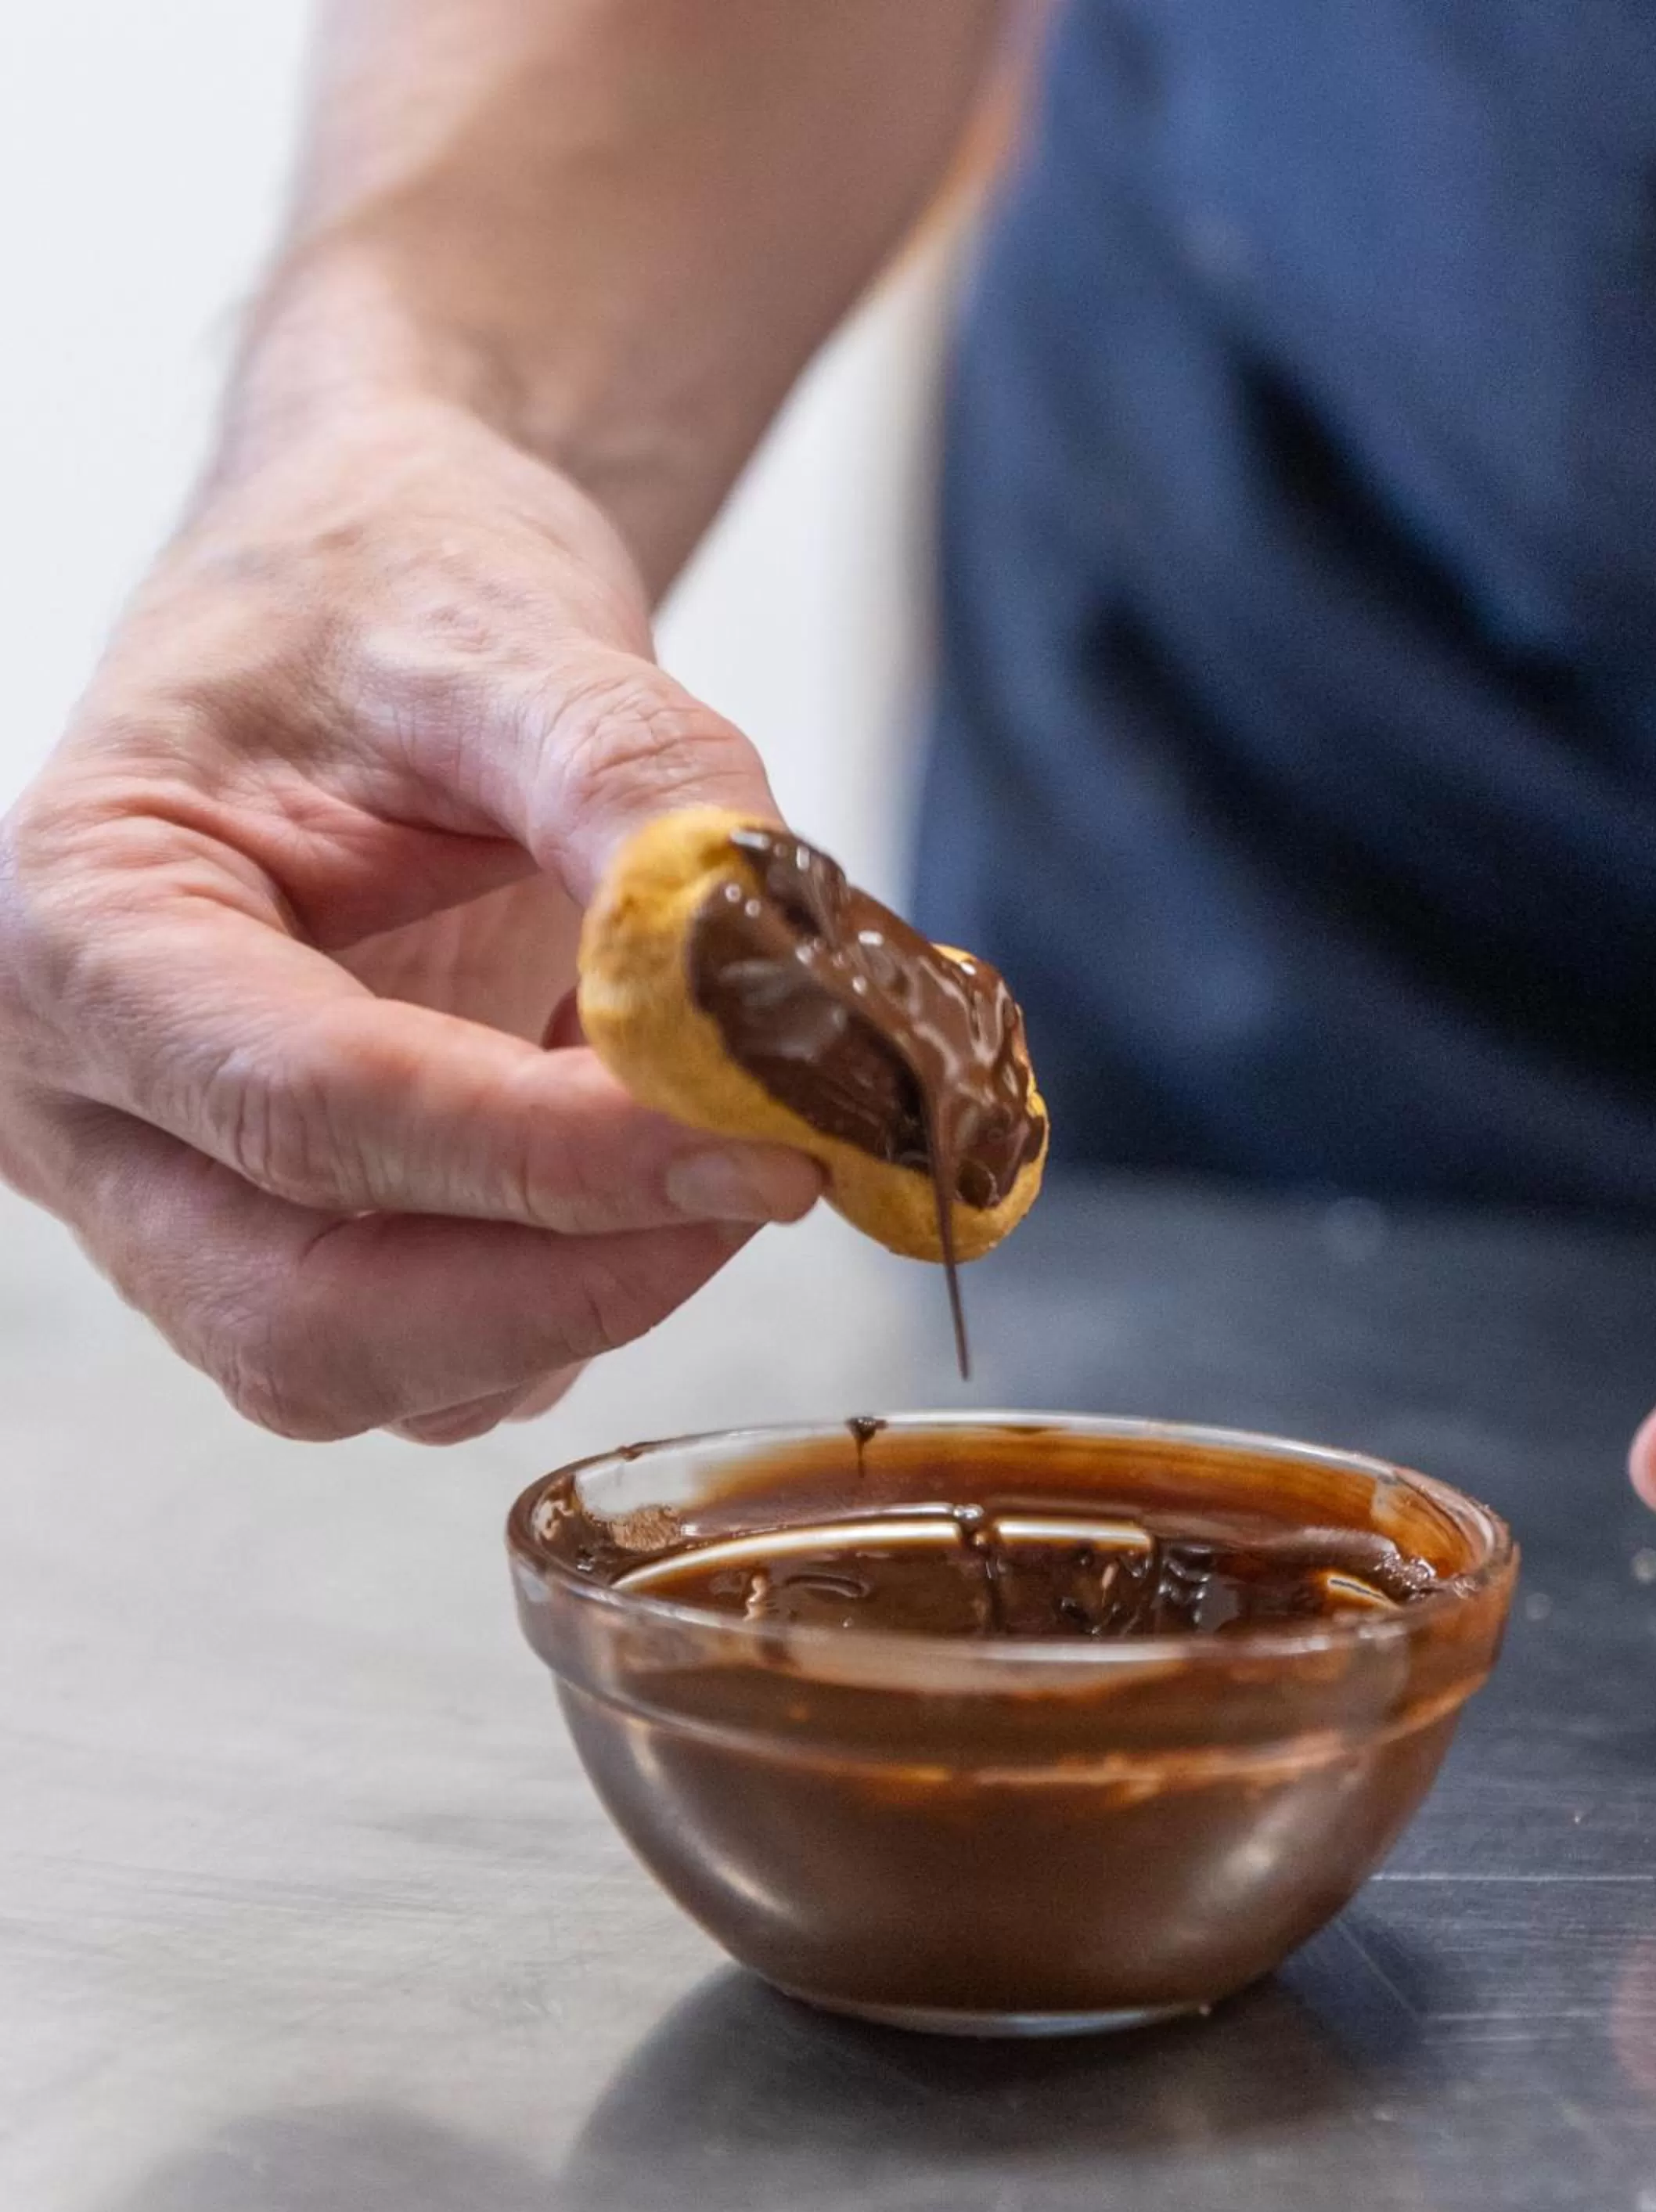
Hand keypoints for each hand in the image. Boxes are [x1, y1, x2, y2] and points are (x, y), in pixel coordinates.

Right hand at [0, 399, 819, 1442]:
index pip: (309, 1108)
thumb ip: (634, 788)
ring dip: (583, 1292)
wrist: (359, 602)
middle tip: (772, 1177)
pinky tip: (628, 1138)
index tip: (757, 1146)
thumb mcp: (504, 634)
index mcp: (79, 930)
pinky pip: (442, 1358)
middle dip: (568, 1283)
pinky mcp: (288, 1248)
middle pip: (309, 1316)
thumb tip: (769, 980)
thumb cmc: (383, 592)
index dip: (549, 1158)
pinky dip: (574, 1284)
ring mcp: (178, 1202)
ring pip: (379, 1371)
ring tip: (696, 1109)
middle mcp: (88, 1103)